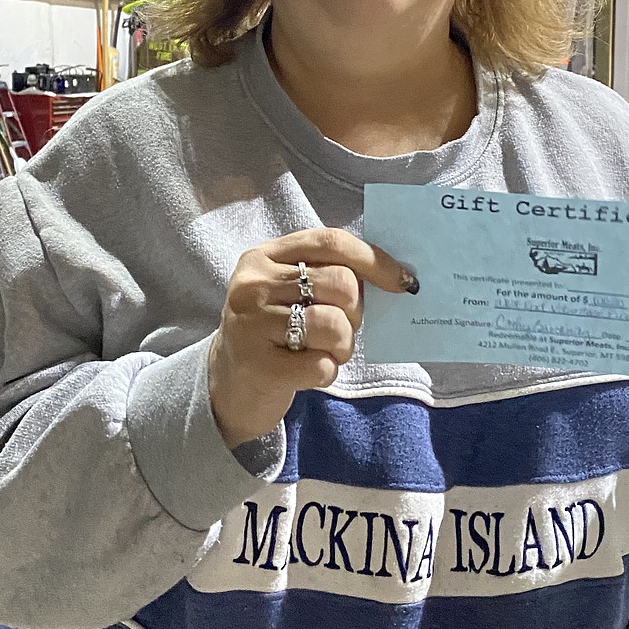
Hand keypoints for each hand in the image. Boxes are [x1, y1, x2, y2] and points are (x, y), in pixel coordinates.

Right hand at [208, 228, 415, 448]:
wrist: (226, 386)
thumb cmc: (272, 333)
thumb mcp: (285, 291)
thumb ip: (324, 274)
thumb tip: (393, 275)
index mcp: (264, 257)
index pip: (330, 242)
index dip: (373, 259)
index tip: (402, 281)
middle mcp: (253, 285)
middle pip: (340, 284)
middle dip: (356, 313)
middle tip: (340, 329)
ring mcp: (252, 325)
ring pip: (334, 326)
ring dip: (343, 346)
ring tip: (323, 352)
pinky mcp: (259, 366)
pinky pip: (322, 365)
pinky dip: (327, 371)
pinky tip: (306, 372)